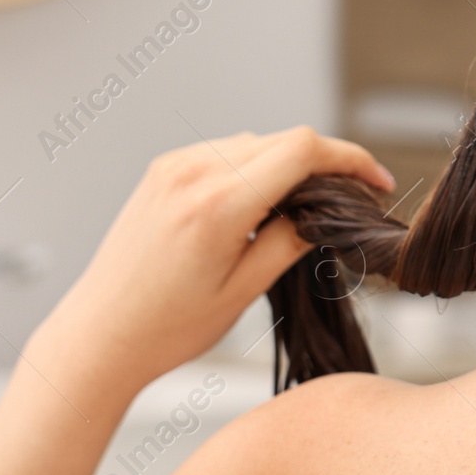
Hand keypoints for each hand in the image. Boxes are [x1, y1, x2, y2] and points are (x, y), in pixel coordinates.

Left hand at [36, 127, 393, 395]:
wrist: (100, 334)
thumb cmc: (166, 327)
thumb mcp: (243, 290)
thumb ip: (290, 241)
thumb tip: (324, 213)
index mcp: (218, 204)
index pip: (302, 150)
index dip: (350, 159)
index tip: (375, 181)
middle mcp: (194, 173)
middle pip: (284, 140)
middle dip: (324, 164)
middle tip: (349, 200)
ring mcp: (174, 166)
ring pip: (256, 142)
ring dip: (287, 164)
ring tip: (301, 209)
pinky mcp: (163, 170)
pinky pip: (225, 151)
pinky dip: (252, 166)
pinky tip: (258, 203)